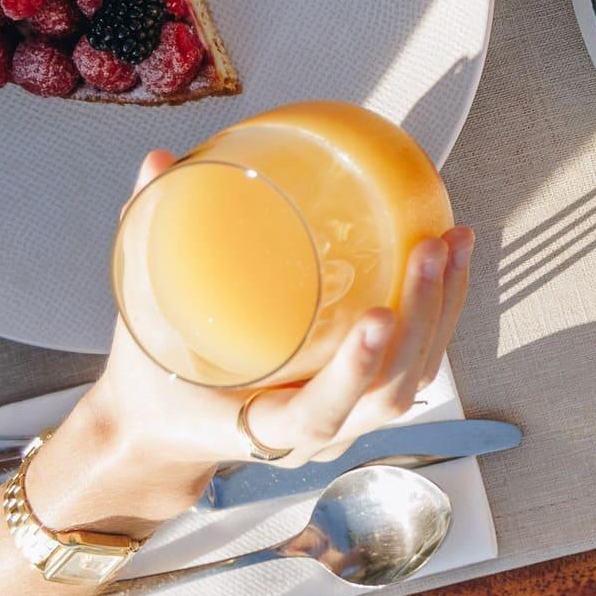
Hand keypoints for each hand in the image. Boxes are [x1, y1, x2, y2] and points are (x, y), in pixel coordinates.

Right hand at [30, 152, 476, 533]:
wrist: (168, 433)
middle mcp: (317, 434)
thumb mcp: (142, 318)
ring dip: (443, 309)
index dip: (354, 371)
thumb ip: (149, 241)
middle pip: (390, 392)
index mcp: (262, 430)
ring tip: (453, 242)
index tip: (376, 317)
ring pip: (415, 375)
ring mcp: (348, 418)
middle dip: (420, 320)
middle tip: (429, 250)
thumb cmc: (157, 381)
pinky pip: (416, 358)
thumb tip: (158, 162)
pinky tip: (453, 252)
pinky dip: (441, 307)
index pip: (319, 415)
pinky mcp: (365, 394)